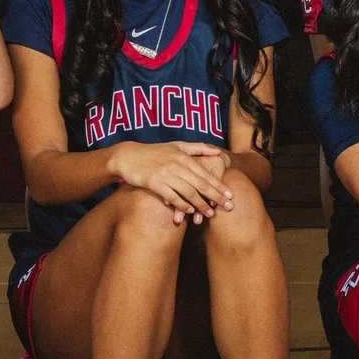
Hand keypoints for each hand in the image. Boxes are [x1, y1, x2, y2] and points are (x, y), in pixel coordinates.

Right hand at [114, 141, 236, 222]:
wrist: (128, 156)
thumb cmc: (154, 152)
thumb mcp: (177, 145)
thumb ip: (198, 148)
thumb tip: (217, 151)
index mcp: (184, 157)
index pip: (206, 173)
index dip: (219, 185)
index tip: (230, 195)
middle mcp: (177, 165)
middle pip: (201, 184)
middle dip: (216, 197)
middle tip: (228, 207)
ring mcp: (166, 174)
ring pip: (188, 192)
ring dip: (201, 204)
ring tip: (210, 214)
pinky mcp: (154, 183)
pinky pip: (171, 197)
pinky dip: (181, 204)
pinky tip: (189, 211)